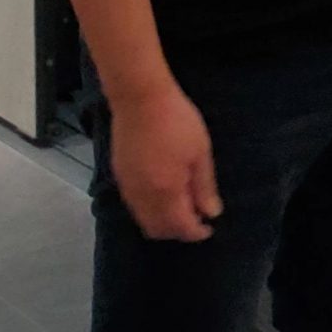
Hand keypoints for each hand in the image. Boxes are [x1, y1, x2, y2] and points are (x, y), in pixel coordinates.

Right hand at [111, 83, 220, 241]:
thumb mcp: (200, 153)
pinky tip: (164, 195)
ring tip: (182, 207)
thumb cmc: (178, 122)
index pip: (180, 226)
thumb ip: (204, 187)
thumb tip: (211, 213)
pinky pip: (134, 206)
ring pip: (143, 220)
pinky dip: (149, 210)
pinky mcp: (119, 176)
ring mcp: (127, 187)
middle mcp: (142, 196)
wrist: (140, 99)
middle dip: (178, 231)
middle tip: (196, 220)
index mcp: (165, 192)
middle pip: (157, 230)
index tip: (209, 228)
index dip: (196, 232)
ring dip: (162, 222)